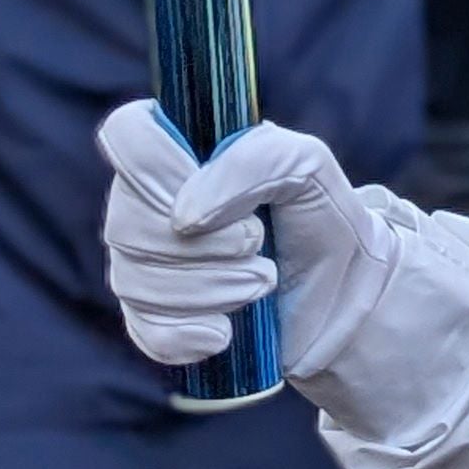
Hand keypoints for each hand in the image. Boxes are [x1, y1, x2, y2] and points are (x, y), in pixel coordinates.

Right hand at [98, 100, 396, 377]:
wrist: (341, 292)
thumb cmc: (320, 217)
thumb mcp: (306, 167)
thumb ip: (252, 162)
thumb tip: (183, 216)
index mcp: (182, 152)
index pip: (129, 133)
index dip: (154, 166)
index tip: (202, 195)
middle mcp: (149, 205)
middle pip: (127, 222)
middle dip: (203, 244)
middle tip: (259, 245)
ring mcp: (144, 264)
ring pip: (134, 281)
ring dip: (209, 288)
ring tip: (262, 282)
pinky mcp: (154, 320)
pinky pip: (144, 332)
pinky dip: (189, 334)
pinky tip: (225, 331)